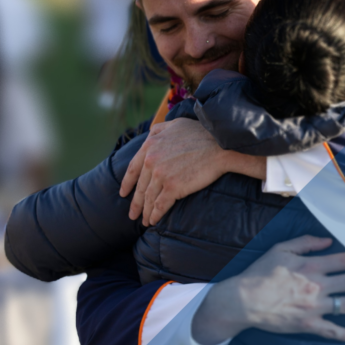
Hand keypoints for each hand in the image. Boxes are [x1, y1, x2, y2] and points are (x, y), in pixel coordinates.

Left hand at [119, 118, 264, 225]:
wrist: (221, 146)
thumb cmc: (203, 133)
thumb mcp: (176, 124)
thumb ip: (159, 129)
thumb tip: (151, 133)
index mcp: (150, 145)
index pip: (133, 168)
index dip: (127, 183)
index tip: (123, 193)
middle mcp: (151, 160)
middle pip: (140, 186)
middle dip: (136, 203)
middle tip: (132, 214)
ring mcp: (161, 174)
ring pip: (149, 198)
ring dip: (146, 212)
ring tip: (145, 221)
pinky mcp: (173, 187)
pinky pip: (160, 205)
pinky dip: (155, 215)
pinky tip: (154, 221)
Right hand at [192, 236, 344, 344]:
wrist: (242, 300)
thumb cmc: (260, 273)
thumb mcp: (281, 249)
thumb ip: (306, 243)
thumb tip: (327, 240)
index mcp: (311, 266)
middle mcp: (317, 286)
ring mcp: (314, 307)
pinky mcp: (307, 324)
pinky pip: (330, 330)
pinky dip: (344, 333)